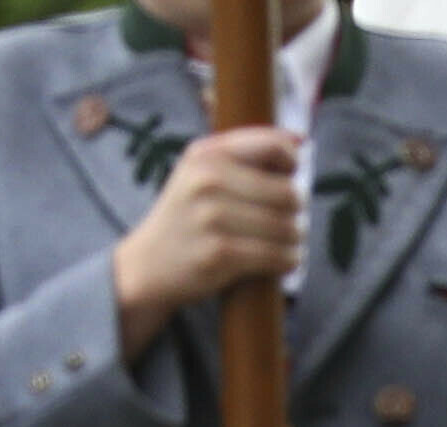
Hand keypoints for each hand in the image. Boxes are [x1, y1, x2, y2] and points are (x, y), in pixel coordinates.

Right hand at [112, 126, 304, 355]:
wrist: (147, 266)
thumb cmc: (186, 218)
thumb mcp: (200, 173)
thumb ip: (245, 153)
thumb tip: (300, 140)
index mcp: (206, 154)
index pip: (274, 147)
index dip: (292, 165)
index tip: (286, 179)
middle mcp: (207, 180)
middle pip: (289, 193)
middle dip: (294, 212)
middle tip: (283, 222)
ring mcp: (213, 217)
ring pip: (288, 228)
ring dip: (293, 241)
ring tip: (280, 244)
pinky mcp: (221, 254)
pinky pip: (279, 256)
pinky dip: (287, 262)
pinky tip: (278, 261)